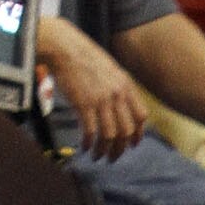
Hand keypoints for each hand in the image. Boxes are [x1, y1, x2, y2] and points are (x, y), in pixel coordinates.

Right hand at [38, 18, 144, 157]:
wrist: (63, 47)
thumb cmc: (82, 54)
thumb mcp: (109, 68)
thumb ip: (117, 86)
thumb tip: (118, 106)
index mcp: (125, 85)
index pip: (140, 117)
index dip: (137, 134)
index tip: (131, 144)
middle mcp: (117, 94)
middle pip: (126, 131)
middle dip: (120, 149)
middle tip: (113, 157)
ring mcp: (101, 100)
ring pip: (110, 135)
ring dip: (104, 150)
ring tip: (98, 156)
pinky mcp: (84, 104)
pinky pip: (91, 132)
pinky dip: (89, 143)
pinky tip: (84, 147)